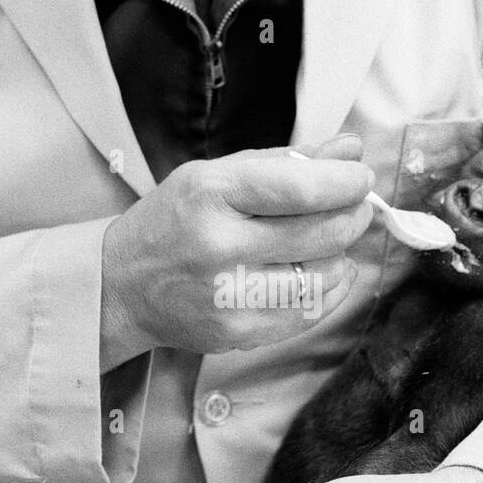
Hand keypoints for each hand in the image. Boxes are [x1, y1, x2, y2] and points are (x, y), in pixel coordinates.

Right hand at [100, 136, 374, 369]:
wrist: (122, 287)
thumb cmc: (174, 222)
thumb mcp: (215, 175)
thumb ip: (284, 161)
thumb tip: (350, 149)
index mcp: (210, 194)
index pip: (299, 187)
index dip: (343, 182)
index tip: (360, 177)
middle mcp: (218, 246)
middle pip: (320, 233)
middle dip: (353, 215)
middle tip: (357, 206)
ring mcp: (229, 295)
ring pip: (323, 276)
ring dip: (343, 253)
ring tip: (333, 240)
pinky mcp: (238, 333)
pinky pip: (309, 312)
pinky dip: (331, 289)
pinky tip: (325, 272)